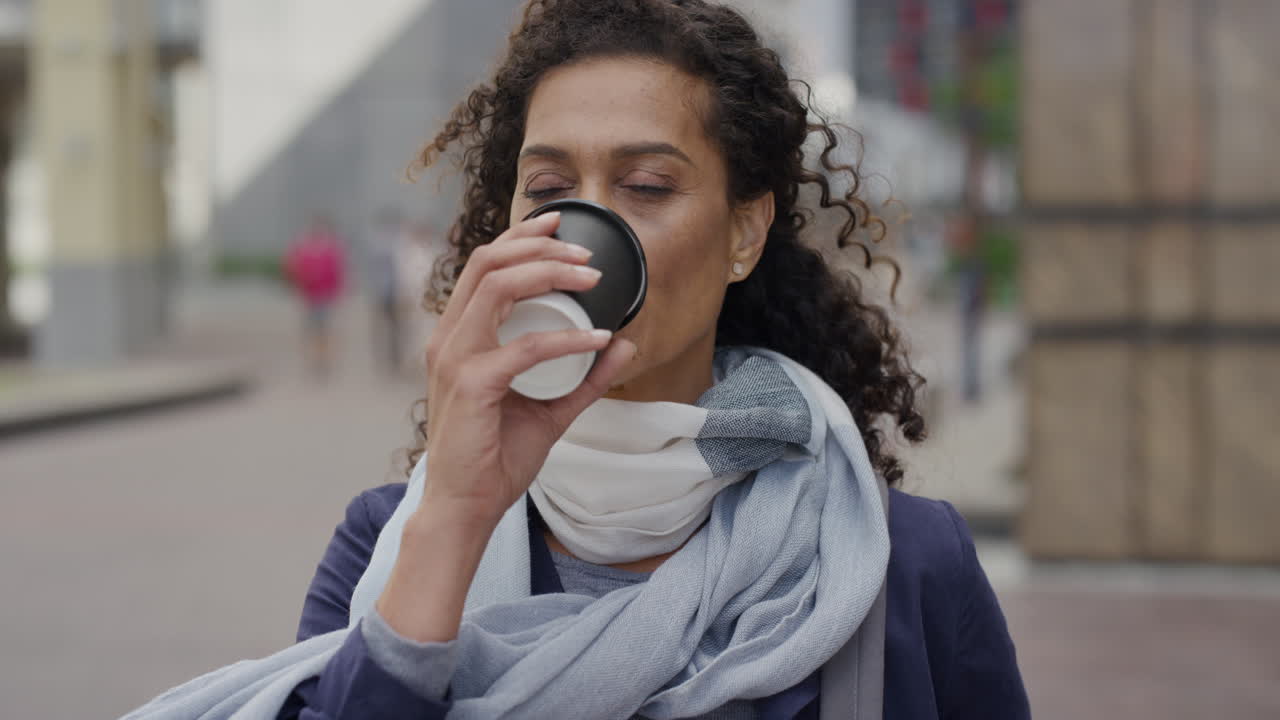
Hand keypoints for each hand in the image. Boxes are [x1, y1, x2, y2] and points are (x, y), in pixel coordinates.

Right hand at [420, 211, 636, 524]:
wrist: (467, 507)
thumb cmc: (496, 457)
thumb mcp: (551, 408)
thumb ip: (585, 377)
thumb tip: (625, 343)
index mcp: (458, 336)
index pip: (482, 266)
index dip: (520, 238)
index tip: (561, 227)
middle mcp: (449, 338)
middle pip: (487, 262)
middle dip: (539, 245)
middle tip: (587, 254)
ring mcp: (455, 358)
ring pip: (498, 287)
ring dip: (550, 274)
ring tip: (592, 277)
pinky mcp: (471, 384)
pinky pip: (525, 347)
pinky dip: (567, 338)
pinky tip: (598, 340)